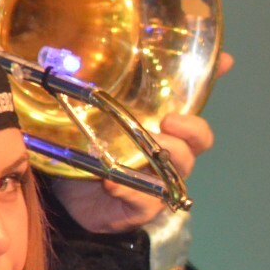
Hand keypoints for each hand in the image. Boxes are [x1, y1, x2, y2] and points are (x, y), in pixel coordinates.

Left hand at [47, 52, 231, 232]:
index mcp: (167, 139)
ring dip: (163, 160)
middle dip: (187, 136)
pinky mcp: (138, 208)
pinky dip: (127, 191)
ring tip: (144, 151)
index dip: (198, 115)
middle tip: (166, 122)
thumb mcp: (111, 112)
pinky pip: (140, 202)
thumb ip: (128, 84)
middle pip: (193, 150)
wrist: (71, 193)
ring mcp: (157, 187)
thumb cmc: (98, 146)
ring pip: (174, 175)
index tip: (180, 109)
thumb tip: (146, 61)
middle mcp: (168, 163)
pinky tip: (111, 183)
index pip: (198, 130)